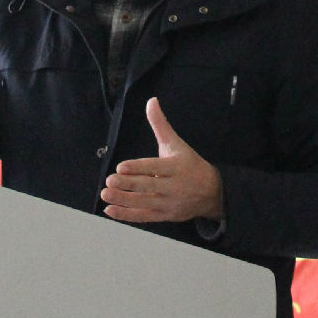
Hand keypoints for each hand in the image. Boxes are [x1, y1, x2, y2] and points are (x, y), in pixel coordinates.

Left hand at [101, 97, 223, 223]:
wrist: (212, 192)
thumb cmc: (189, 164)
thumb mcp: (176, 143)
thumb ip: (160, 124)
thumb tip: (151, 101)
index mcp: (175, 167)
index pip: (155, 167)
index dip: (138, 167)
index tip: (122, 166)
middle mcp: (172, 186)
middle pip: (148, 186)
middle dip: (128, 184)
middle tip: (109, 180)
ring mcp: (168, 203)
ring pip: (144, 202)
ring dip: (123, 200)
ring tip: (106, 195)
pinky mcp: (164, 215)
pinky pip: (143, 216)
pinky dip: (127, 215)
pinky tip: (110, 210)